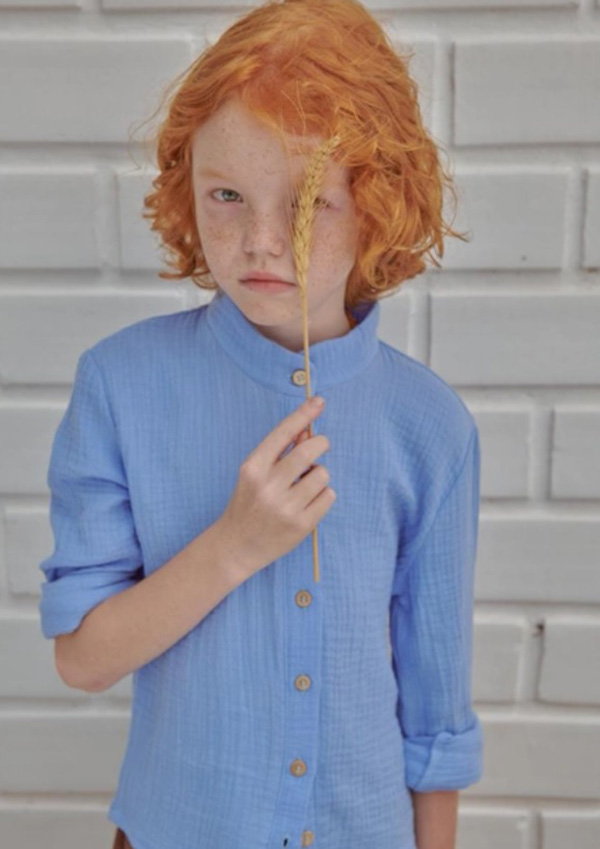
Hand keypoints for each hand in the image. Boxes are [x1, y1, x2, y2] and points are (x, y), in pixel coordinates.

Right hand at [217, 398, 334, 578]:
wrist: (236, 546)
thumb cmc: (248, 503)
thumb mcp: (255, 473)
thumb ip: (280, 452)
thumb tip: (307, 429)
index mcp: (253, 468)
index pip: (283, 433)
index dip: (303, 414)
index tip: (319, 401)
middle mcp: (268, 486)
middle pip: (310, 451)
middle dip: (320, 444)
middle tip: (319, 447)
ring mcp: (285, 507)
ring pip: (323, 474)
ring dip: (319, 475)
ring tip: (305, 485)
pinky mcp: (302, 525)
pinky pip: (329, 496)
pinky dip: (323, 495)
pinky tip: (308, 503)